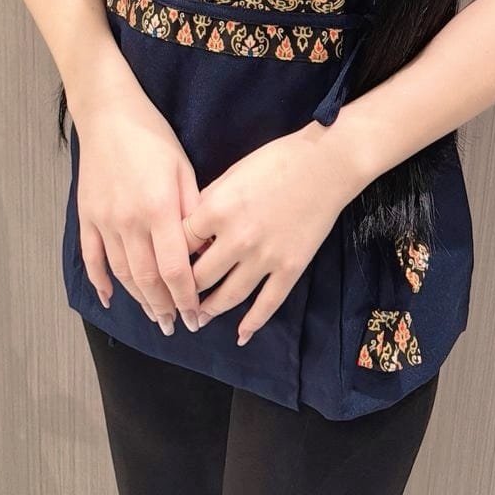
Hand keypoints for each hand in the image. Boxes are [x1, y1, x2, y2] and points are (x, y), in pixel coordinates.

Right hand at [75, 85, 205, 332]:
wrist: (109, 114)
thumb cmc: (154, 137)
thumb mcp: (183, 169)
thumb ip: (192, 212)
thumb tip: (203, 251)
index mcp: (159, 209)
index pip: (175, 268)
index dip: (186, 297)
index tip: (196, 316)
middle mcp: (129, 221)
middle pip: (147, 279)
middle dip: (164, 307)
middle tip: (177, 325)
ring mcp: (104, 221)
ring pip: (122, 274)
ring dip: (139, 300)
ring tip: (155, 316)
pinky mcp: (87, 217)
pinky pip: (92, 258)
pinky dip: (101, 281)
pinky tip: (111, 298)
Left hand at [181, 122, 356, 346]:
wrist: (325, 165)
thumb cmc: (277, 160)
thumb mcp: (232, 173)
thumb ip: (209, 201)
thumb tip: (192, 228)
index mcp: (217, 209)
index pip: (181, 244)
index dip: (172, 255)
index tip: (169, 264)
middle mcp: (237, 238)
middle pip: (199, 277)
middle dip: (186, 289)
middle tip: (178, 299)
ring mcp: (264, 257)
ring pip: (228, 296)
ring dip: (210, 310)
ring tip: (199, 318)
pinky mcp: (290, 269)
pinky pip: (266, 304)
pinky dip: (252, 324)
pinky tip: (241, 335)